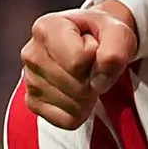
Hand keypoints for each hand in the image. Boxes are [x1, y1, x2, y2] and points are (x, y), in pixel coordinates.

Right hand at [20, 3, 138, 128]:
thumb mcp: (118, 32)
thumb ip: (115, 51)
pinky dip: (81, 111)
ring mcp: (29, 79)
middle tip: (93, 64)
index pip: (79, 60)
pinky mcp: (33, 102)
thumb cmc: (102, 34)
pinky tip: (77, 90)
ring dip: (90, 95)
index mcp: (47, 27)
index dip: (98, 57)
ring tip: (85, 74)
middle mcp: (31, 53)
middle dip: (95, 79)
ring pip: (74, 106)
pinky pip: (67, 121)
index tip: (96, 46)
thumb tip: (98, 82)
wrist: (92, 39)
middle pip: (78, 86)